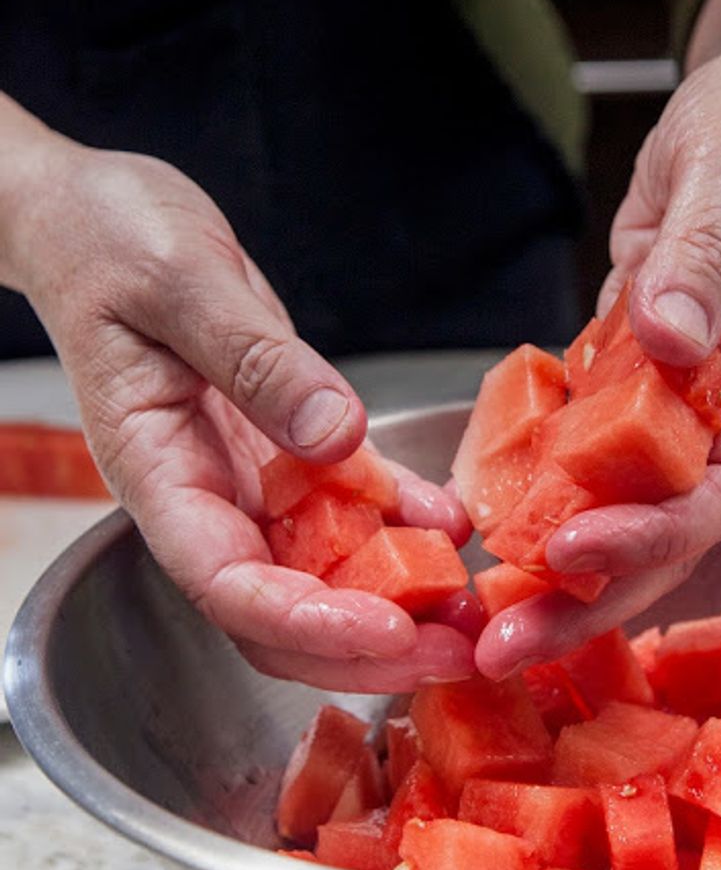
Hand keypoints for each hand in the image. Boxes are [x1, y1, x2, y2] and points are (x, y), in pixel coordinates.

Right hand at [2, 135, 472, 690]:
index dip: (308, 623)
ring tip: (475, 611)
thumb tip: (333, 434)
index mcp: (157, 474)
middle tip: (455, 652)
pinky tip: (453, 519)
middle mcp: (206, 495)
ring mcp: (249, 477)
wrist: (97, 217)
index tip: (388, 629)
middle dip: (366, 644)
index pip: (227, 586)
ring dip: (398, 599)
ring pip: (322, 572)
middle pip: (281, 609)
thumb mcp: (178, 284)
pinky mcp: (287, 444)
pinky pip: (351, 499)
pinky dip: (403, 517)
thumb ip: (253, 361)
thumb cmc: (109, 241)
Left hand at [475, 33, 720, 675]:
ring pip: (616, 508)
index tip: (581, 548)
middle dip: (591, 597)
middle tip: (506, 649)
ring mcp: (664, 400)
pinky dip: (534, 496)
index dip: (660, 532)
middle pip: (664, 533)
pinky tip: (476, 531)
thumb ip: (705, 255)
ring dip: (554, 573)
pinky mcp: (618, 379)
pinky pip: (577, 453)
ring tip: (481, 624)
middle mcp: (715, 406)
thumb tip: (674, 341)